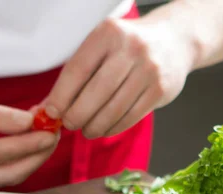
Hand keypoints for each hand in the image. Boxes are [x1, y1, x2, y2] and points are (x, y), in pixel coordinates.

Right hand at [0, 87, 58, 188]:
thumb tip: (30, 123)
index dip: (30, 143)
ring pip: (8, 178)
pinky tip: (30, 145)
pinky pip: (0, 176)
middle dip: (37, 156)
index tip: (51, 130)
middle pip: (10, 174)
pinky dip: (19, 161)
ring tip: (47, 139)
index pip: (1, 153)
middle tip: (55, 135)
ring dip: (31, 160)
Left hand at [44, 17, 195, 138]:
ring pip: (114, 109)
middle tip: (69, 124)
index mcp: (109, 33)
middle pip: (96, 93)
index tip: (51, 113)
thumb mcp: (101, 48)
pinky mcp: (161, 89)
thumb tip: (48, 109)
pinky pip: (131, 117)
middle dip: (77, 115)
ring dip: (95, 126)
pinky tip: (105, 128)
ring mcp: (149, 70)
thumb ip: (76, 75)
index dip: (61, 96)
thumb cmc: (126, 48)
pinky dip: (113, 128)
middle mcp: (131, 48)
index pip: (77, 70)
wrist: (174, 40)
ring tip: (87, 130)